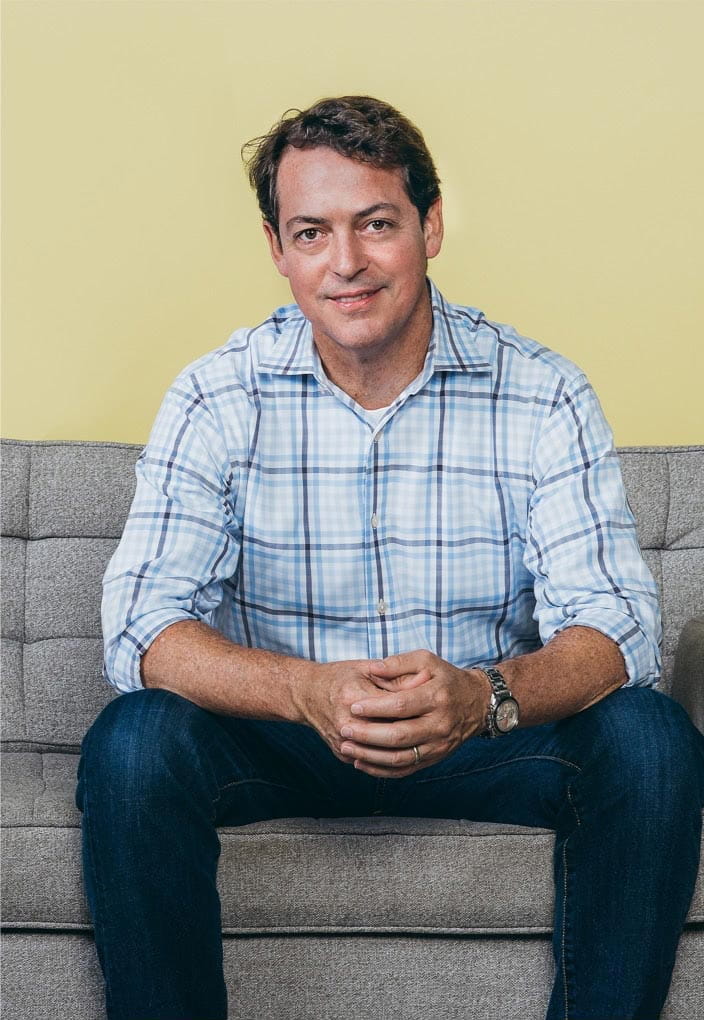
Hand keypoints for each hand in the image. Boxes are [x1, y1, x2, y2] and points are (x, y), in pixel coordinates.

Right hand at [296, 658, 428, 763]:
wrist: (306, 694)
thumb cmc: (339, 676)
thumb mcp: (365, 668)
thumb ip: (393, 675)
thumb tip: (423, 682)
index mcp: (353, 696)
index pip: (394, 705)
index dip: (415, 702)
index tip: (430, 700)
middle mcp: (346, 722)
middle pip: (392, 732)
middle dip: (414, 727)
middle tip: (431, 721)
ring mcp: (343, 742)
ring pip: (384, 753)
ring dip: (407, 747)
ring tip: (424, 737)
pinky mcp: (342, 754)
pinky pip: (373, 762)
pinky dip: (392, 758)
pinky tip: (407, 748)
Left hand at [337, 650, 490, 776]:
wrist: (477, 703)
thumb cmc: (446, 678)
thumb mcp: (427, 660)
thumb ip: (399, 663)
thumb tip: (373, 668)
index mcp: (437, 697)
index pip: (402, 705)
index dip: (376, 708)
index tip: (353, 706)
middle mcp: (439, 724)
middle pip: (399, 736)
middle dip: (368, 735)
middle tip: (345, 729)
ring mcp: (438, 745)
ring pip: (401, 758)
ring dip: (371, 756)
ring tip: (347, 748)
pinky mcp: (434, 758)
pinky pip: (406, 770)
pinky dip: (381, 770)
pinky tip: (362, 762)